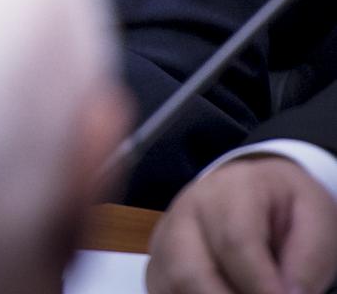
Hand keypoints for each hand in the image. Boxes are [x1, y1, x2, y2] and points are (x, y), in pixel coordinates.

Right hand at [146, 156, 336, 293]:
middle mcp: (187, 210)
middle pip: (189, 271)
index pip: (235, 242)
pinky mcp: (157, 266)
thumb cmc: (286, 207)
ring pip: (173, 287)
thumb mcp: (316, 218)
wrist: (252, 190)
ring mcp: (166, 238)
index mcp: (229, 190)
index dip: (262, 287)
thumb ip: (308, 258)